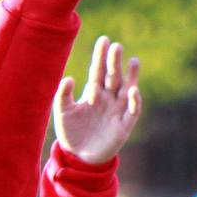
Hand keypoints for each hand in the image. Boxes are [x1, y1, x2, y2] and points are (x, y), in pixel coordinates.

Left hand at [54, 36, 141, 164]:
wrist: (78, 156)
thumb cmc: (71, 132)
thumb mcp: (62, 113)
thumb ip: (62, 96)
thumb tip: (68, 78)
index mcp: (93, 92)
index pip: (98, 71)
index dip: (100, 57)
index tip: (104, 40)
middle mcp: (108, 98)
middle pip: (113, 76)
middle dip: (114, 62)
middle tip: (116, 46)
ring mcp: (117, 110)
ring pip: (126, 89)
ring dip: (130, 76)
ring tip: (133, 61)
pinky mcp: (124, 125)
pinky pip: (132, 111)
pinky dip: (134, 101)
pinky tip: (133, 90)